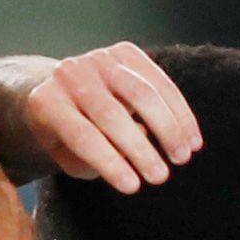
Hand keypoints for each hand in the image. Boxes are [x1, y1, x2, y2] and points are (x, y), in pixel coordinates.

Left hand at [18, 43, 201, 193]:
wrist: (61, 89)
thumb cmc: (64, 133)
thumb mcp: (66, 154)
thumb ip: (92, 158)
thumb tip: (135, 149)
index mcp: (47, 102)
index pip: (81, 136)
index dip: (110, 162)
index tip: (134, 187)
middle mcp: (70, 74)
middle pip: (111, 114)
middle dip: (140, 149)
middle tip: (161, 177)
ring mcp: (98, 59)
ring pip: (142, 93)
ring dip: (168, 128)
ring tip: (183, 157)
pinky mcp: (124, 52)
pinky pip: (159, 81)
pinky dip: (179, 111)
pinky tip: (192, 138)